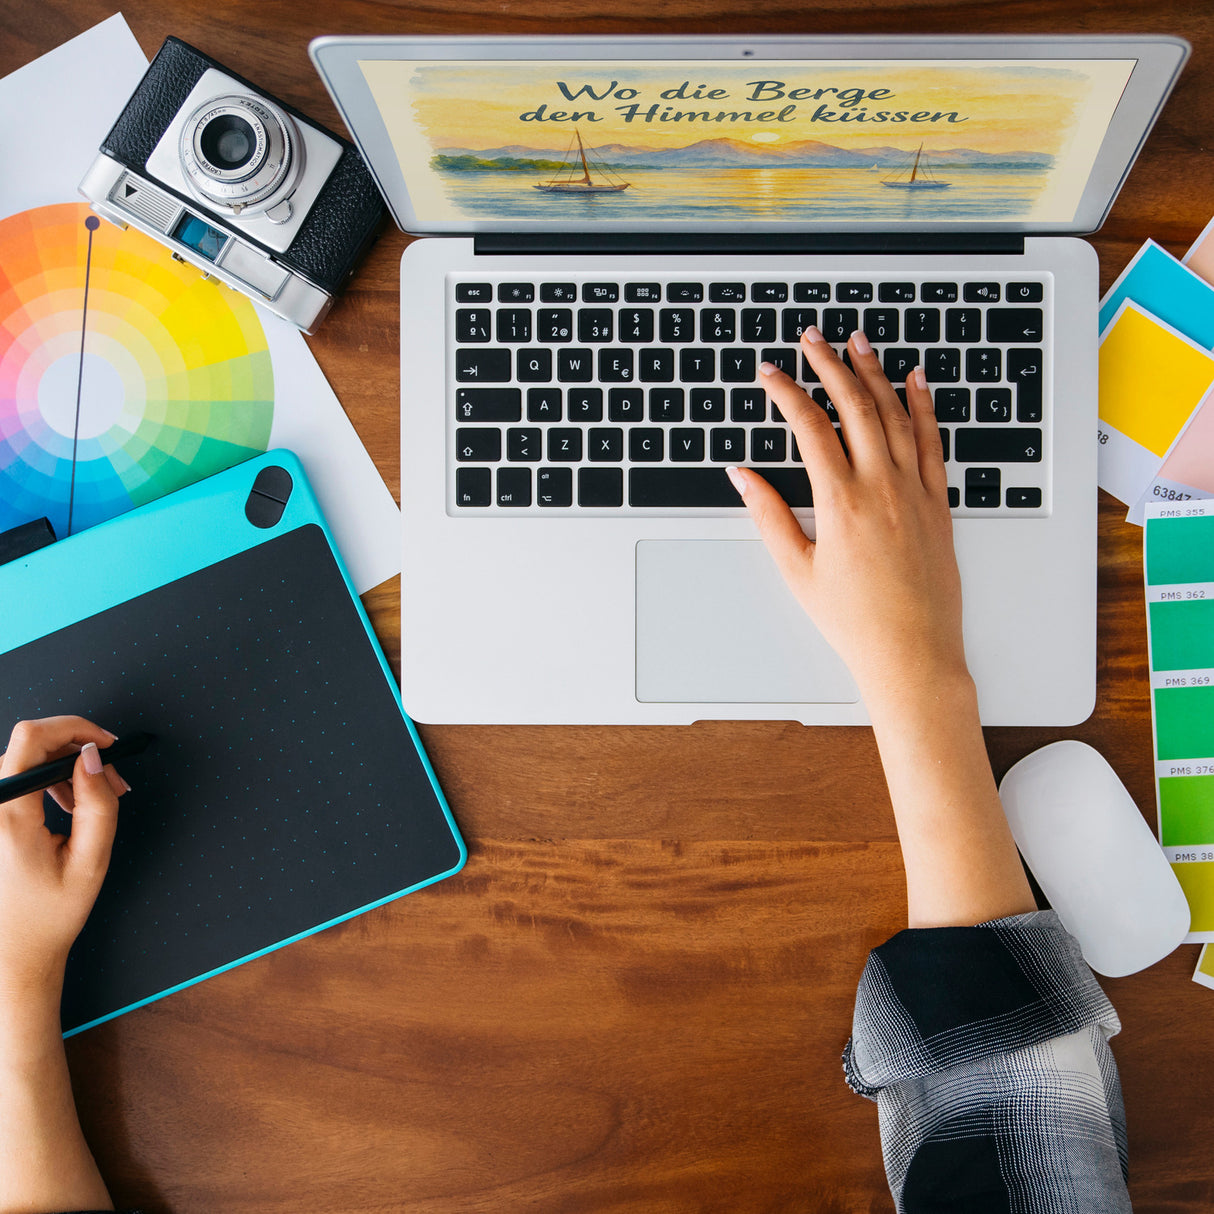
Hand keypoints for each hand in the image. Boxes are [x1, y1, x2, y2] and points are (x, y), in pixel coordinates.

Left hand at [0, 717, 125, 1004]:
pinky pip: (16, 778)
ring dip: (65, 767)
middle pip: (30, 744)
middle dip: (78, 750)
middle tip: (114, 781)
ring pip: (24, 759)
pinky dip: (49, 780)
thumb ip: (98, 805)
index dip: (75, 727)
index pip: (32, 738)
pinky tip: (70, 804)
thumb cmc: (50, 914)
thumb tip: (94, 756)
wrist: (11, 951)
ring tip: (96, 797)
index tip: (107, 745)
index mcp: (9, 817)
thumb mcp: (91, 861)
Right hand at [728, 326, 965, 712]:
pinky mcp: (939, 503)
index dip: (786, 393)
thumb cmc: (853, 621)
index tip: (770, 373)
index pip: (809, 428)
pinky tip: (915, 381)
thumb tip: (743, 476)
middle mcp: (881, 487)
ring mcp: (915, 492)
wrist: (912, 652)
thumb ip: (768, 516)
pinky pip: (932, 441)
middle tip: (812, 339)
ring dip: (874, 373)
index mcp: (840, 502)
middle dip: (829, 365)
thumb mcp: (797, 570)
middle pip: (854, 406)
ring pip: (895, 414)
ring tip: (857, 343)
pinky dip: (923, 406)